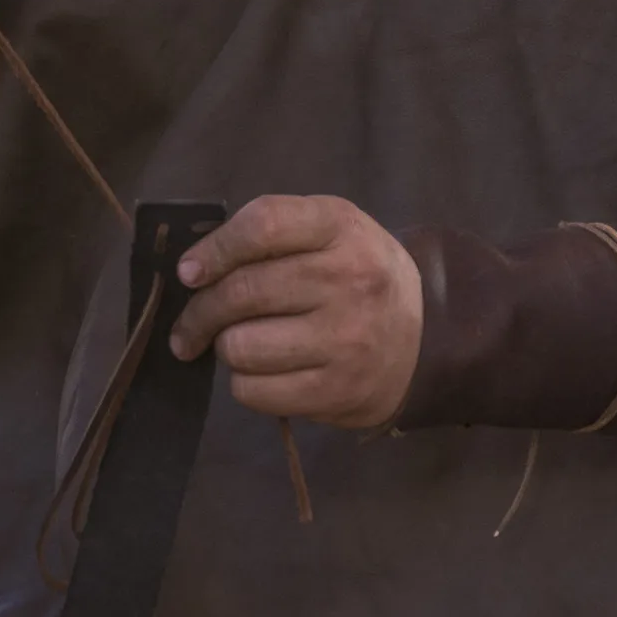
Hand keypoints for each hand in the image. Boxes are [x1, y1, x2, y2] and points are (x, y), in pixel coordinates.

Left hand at [169, 196, 426, 430]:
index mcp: (340, 227)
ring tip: (242, 343)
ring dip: (227, 347)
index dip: (213, 250)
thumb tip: (193, 270)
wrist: (426, 338)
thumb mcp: (329, 232)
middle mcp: (349, 279)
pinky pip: (254, 391)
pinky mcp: (337, 391)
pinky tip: (264, 371)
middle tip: (192, 323)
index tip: (189, 273)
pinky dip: (245, 383)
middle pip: (242, 292)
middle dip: (201, 311)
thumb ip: (269, 234)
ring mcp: (346, 339)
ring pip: (240, 346)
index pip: (262, 226)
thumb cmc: (357, 276)